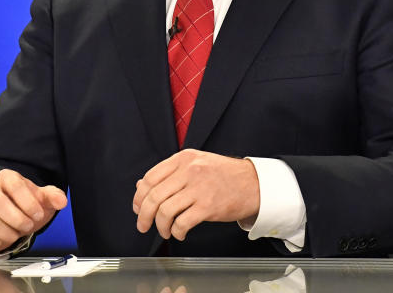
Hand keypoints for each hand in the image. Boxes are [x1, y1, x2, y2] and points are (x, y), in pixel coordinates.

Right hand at [0, 169, 66, 252]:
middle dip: (17, 219)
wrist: (10, 216)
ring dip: (9, 233)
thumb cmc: (26, 205)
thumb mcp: (42, 200)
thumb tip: (61, 201)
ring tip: (18, 233)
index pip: (15, 186)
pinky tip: (5, 239)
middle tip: (29, 226)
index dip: (28, 202)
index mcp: (7, 177)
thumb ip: (53, 197)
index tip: (38, 214)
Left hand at [132, 149, 259, 240]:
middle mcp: (189, 170)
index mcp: (184, 158)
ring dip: (160, 226)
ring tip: (165, 231)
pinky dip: (176, 232)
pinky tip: (179, 232)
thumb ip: (170, 173)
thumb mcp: (196, 164)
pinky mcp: (208, 206)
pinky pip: (182, 222)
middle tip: (143, 225)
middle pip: (154, 196)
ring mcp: (199, 188)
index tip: (138, 207)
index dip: (139, 196)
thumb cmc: (225, 175)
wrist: (254, 183)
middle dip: (144, 215)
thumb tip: (141, 186)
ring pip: (165, 211)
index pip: (150, 177)